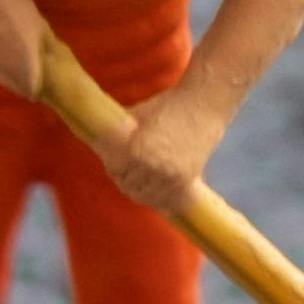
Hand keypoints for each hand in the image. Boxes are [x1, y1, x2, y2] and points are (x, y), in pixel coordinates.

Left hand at [99, 98, 220, 211]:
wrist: (203, 103)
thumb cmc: (168, 104)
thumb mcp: (136, 116)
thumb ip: (118, 132)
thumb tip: (99, 142)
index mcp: (135, 151)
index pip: (114, 170)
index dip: (111, 165)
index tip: (112, 162)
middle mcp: (152, 168)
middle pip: (128, 186)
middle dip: (124, 179)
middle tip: (126, 172)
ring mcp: (171, 177)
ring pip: (146, 196)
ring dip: (141, 191)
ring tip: (140, 183)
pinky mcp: (187, 180)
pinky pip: (167, 200)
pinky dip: (159, 199)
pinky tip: (155, 195)